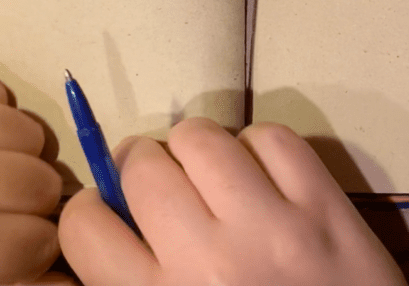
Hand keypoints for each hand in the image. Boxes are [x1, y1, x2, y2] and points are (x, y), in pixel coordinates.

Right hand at [58, 117, 406, 285]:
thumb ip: (135, 283)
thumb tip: (113, 221)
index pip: (85, 225)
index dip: (94, 213)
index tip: (113, 215)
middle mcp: (206, 259)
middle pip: (142, 165)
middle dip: (142, 169)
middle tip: (165, 188)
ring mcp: (270, 226)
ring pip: (201, 137)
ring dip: (196, 151)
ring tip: (211, 176)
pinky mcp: (323, 205)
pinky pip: (270, 137)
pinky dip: (259, 148)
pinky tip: (263, 178)